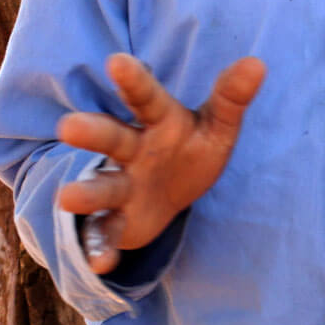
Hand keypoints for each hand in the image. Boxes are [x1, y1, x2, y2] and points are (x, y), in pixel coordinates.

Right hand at [55, 53, 265, 273]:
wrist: (171, 193)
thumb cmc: (191, 148)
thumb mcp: (217, 126)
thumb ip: (232, 98)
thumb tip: (257, 63)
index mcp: (157, 121)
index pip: (146, 98)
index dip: (133, 80)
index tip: (117, 61)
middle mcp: (131, 150)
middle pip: (111, 139)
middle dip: (92, 133)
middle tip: (69, 125)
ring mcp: (121, 187)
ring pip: (101, 188)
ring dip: (86, 193)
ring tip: (68, 197)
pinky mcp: (117, 222)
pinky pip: (104, 234)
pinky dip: (99, 248)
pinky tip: (101, 263)